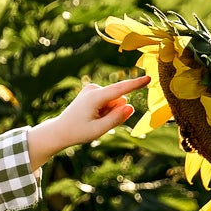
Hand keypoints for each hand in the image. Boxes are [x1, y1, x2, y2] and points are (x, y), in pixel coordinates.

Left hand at [26, 74, 150, 166]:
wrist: (60, 130)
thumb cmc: (77, 132)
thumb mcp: (97, 130)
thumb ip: (115, 119)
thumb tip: (131, 107)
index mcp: (94, 97)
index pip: (120, 90)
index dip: (135, 84)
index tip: (149, 78)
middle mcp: (94, 89)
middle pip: (119, 100)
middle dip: (115, 112)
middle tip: (97, 122)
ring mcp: (93, 89)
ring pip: (115, 101)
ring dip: (109, 112)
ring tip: (93, 119)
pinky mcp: (94, 91)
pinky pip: (110, 101)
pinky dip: (105, 110)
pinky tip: (92, 115)